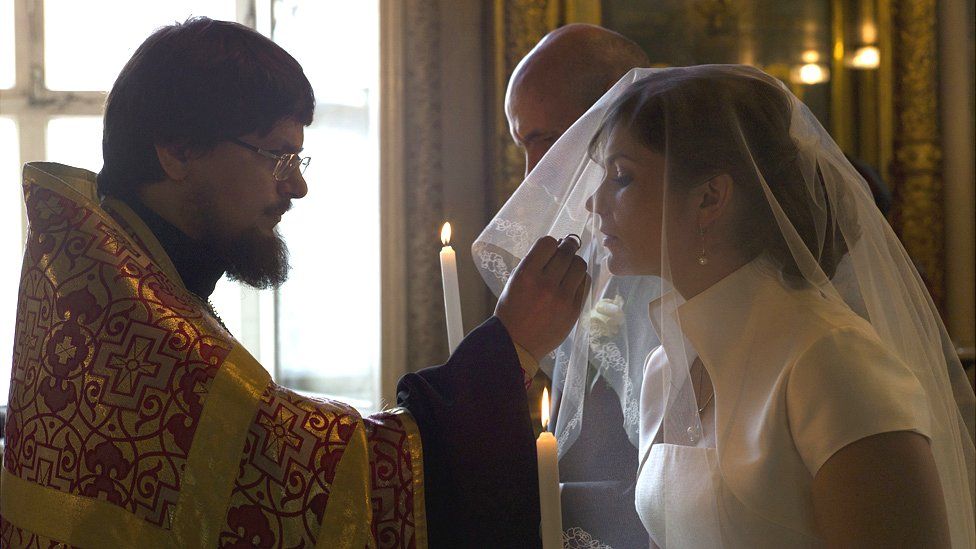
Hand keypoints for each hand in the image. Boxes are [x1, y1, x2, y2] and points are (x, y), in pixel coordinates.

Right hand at [495, 235, 589, 360]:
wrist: (517, 343)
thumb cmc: (512, 310)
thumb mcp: (514, 282)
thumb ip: (533, 263)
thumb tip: (557, 245)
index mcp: (526, 275)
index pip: (547, 243)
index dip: (551, 242)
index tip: (551, 247)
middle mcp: (545, 284)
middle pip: (566, 252)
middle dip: (567, 247)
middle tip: (567, 248)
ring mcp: (562, 298)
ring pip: (580, 265)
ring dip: (575, 262)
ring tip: (569, 267)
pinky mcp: (574, 309)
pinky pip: (585, 283)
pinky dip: (580, 278)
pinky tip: (573, 281)